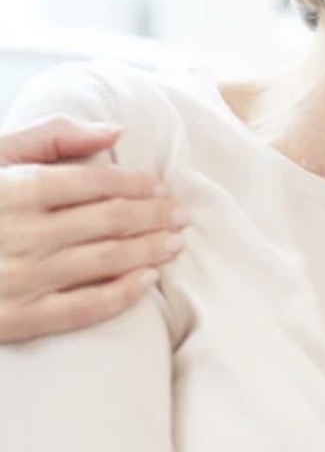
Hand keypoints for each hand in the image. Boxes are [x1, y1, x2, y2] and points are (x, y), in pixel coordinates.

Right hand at [0, 117, 185, 342]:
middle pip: (109, 221)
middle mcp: (22, 232)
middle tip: (181, 215)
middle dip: (152, 217)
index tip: (160, 187)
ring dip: (148, 250)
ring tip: (175, 242)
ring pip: (105, 262)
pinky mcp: (16, 320)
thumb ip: (49, 138)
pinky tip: (147, 281)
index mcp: (15, 188)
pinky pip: (84, 309)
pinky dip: (122, 294)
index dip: (136, 185)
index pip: (95, 183)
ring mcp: (20, 278)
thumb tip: (114, 131)